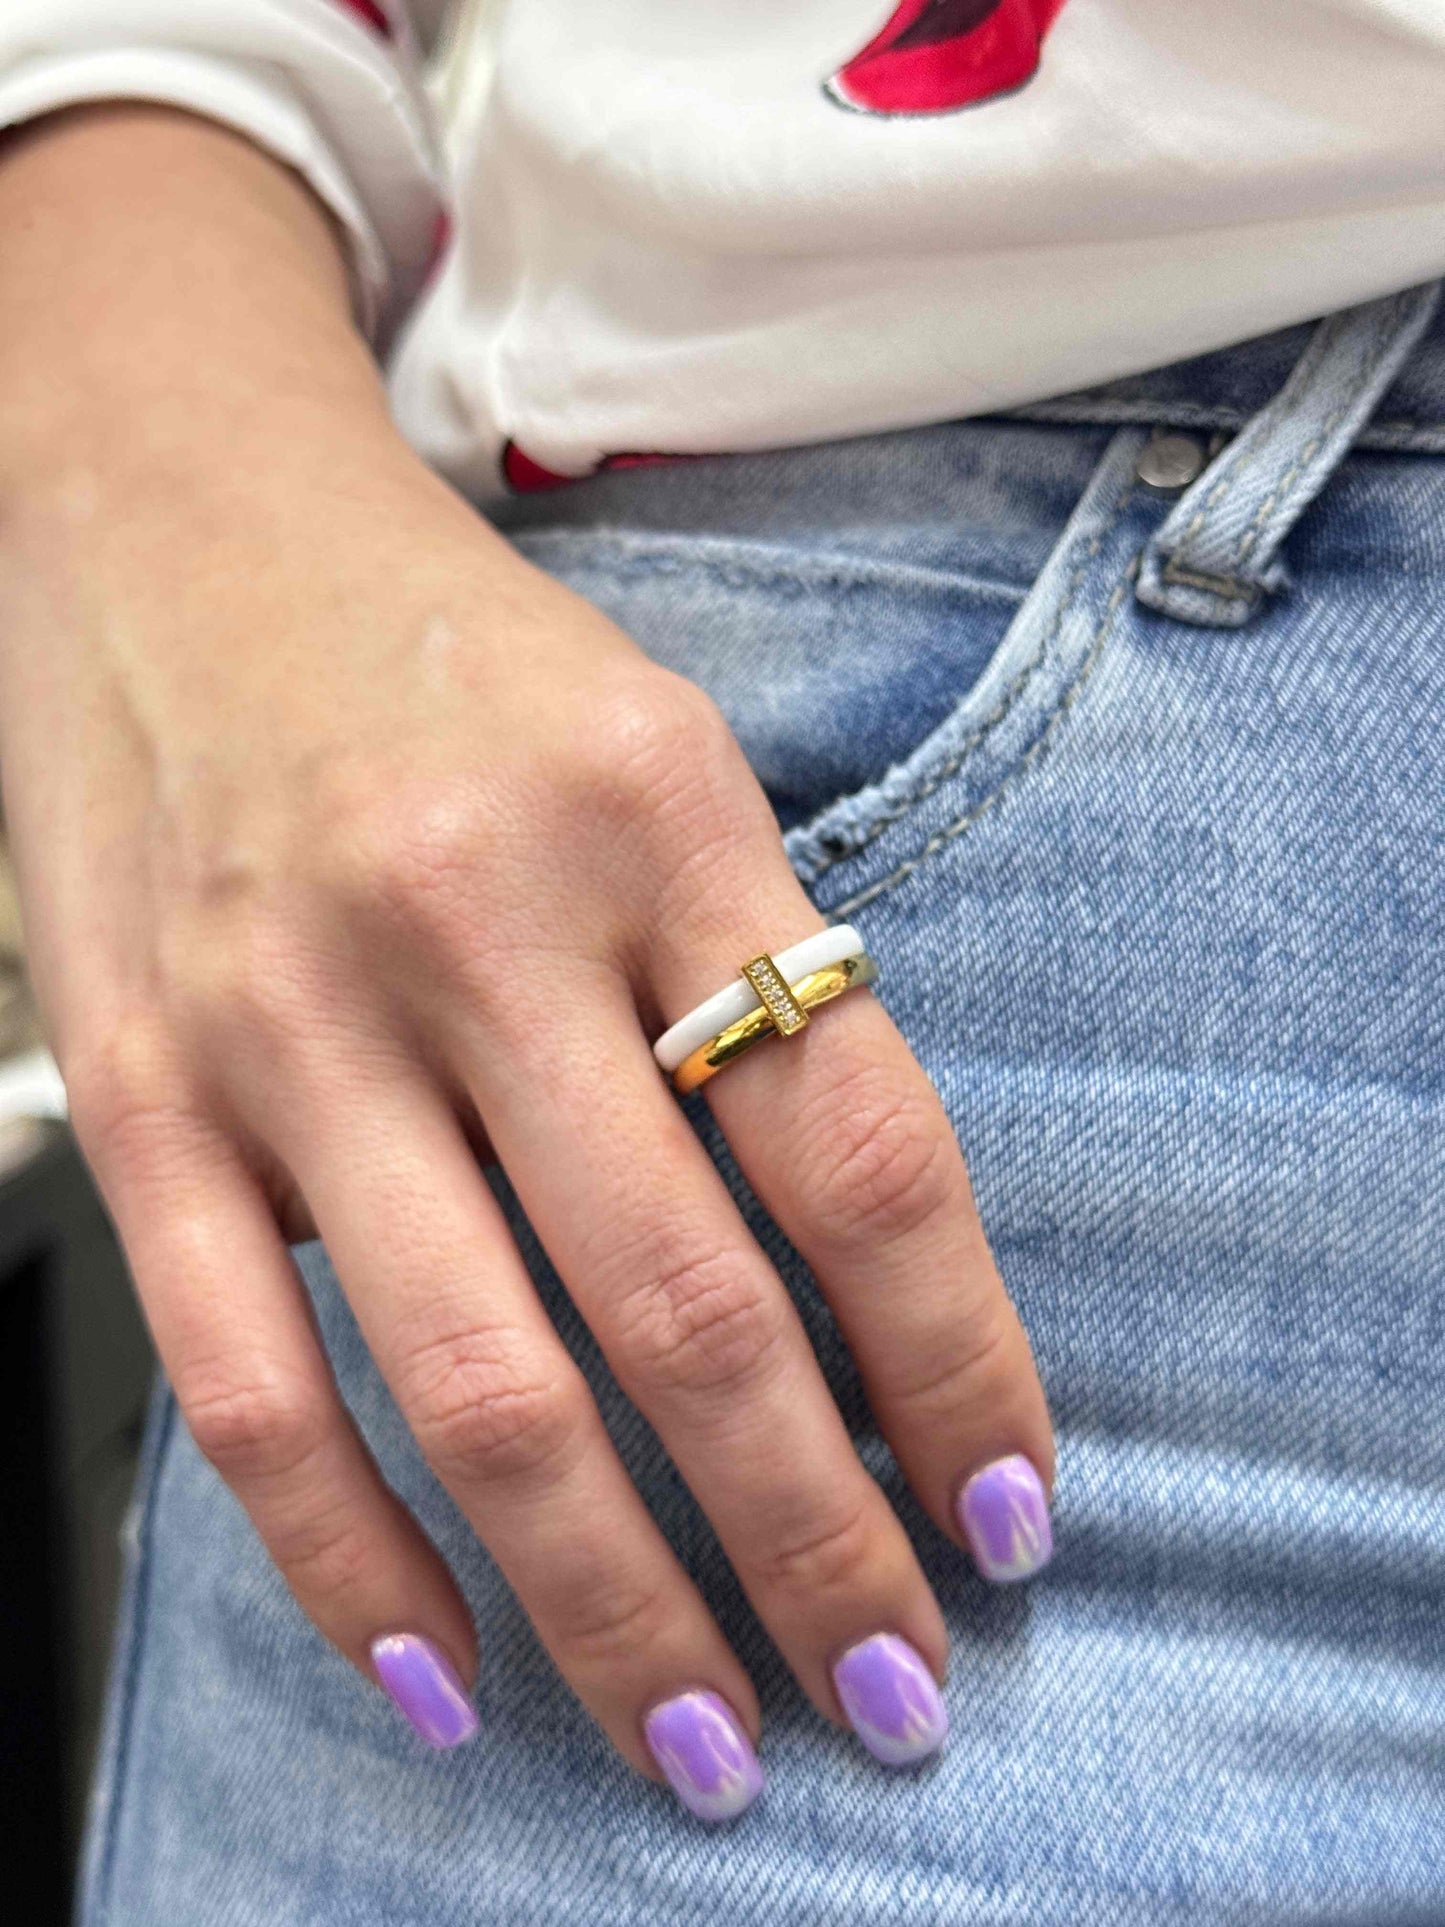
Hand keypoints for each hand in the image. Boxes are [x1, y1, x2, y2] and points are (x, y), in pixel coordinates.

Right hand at [0, 106, 1052, 1795]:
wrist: (171, 516)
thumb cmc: (448, 665)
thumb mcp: (657, 759)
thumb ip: (747, 985)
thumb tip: (851, 1287)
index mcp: (662, 814)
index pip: (860, 1149)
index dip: (958, 1365)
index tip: (1006, 1515)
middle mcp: (481, 917)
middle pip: (693, 1307)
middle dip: (813, 1541)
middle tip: (891, 1691)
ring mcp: (294, 1012)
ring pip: (484, 1383)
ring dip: (616, 1606)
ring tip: (713, 1741)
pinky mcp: (145, 1086)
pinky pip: (249, 1381)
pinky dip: (352, 1562)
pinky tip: (446, 1674)